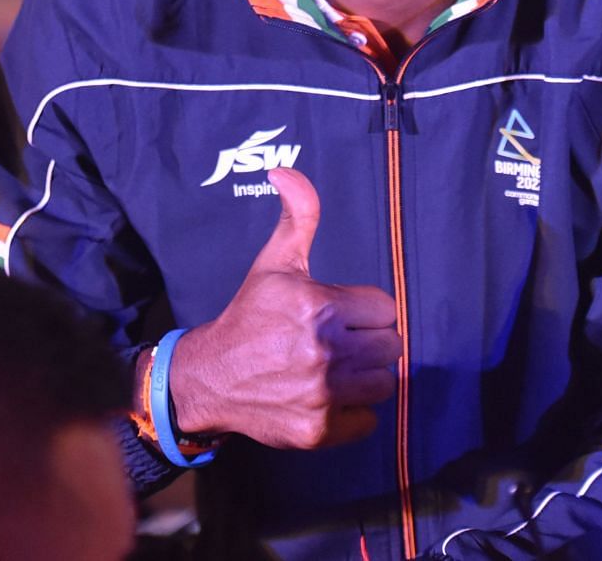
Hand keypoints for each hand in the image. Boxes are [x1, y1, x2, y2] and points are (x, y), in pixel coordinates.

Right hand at [168, 168, 400, 448]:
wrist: (210, 377)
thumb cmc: (249, 316)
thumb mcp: (275, 263)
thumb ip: (298, 216)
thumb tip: (285, 170)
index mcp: (320, 306)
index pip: (386, 309)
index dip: (366, 312)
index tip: (343, 316)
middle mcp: (324, 351)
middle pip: (391, 347)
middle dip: (370, 344)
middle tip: (342, 344)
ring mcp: (322, 394)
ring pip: (384, 384)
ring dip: (366, 378)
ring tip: (337, 370)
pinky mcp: (319, 430)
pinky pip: (368, 421)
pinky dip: (353, 414)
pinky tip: (327, 398)